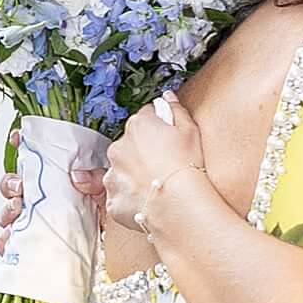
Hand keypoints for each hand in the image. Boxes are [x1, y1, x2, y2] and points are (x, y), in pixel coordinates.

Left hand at [103, 86, 215, 244]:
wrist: (179, 205)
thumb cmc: (186, 167)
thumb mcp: (190, 131)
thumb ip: (176, 110)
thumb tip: (167, 97)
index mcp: (137, 126)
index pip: (144, 120)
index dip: (157, 130)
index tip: (167, 141)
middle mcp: (119, 148)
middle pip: (129, 146)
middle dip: (142, 154)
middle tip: (164, 167)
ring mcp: (113, 175)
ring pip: (121, 172)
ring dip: (134, 177)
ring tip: (156, 187)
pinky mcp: (113, 200)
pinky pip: (120, 198)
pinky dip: (131, 200)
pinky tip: (149, 203)